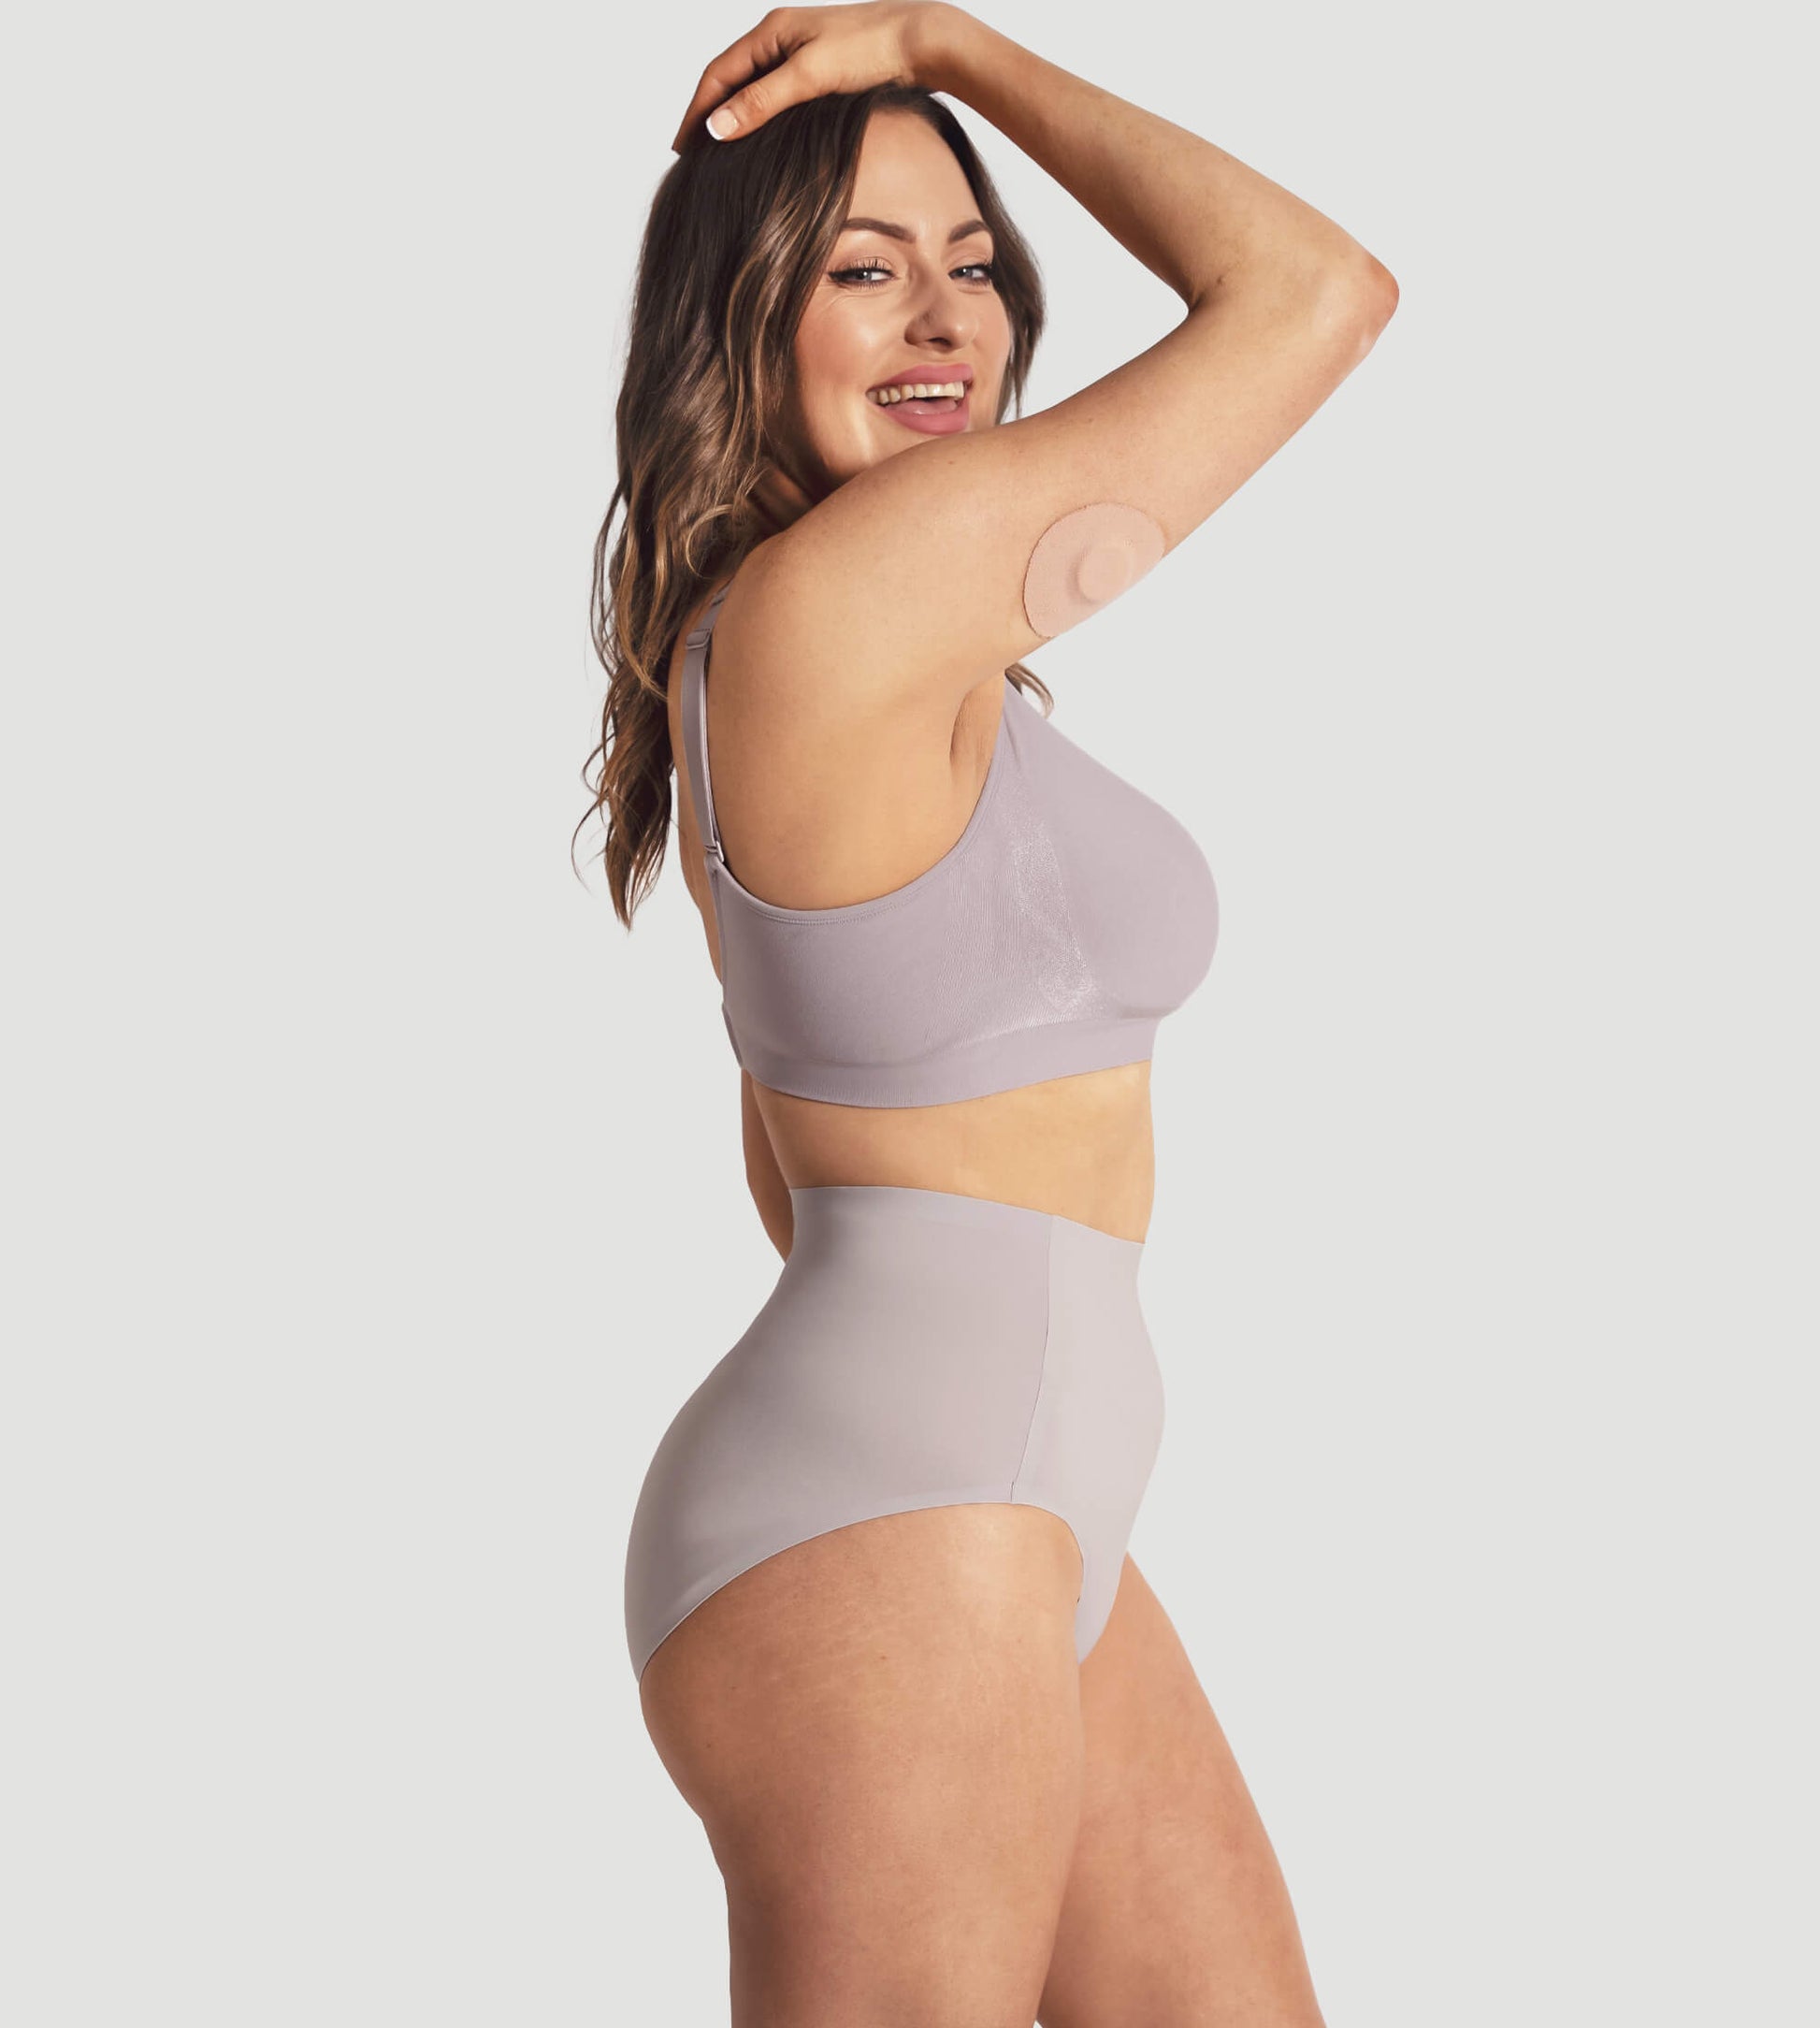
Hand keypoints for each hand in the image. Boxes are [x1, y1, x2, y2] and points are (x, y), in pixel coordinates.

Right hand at [668, 3, 962, 152]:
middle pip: (732, 80)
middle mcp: (782, 38)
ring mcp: (803, 53)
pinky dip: (763, 117)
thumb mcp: (808, 77)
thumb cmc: (869, 50)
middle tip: (693, 156)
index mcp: (771, 31)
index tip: (682, 148)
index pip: (718, 74)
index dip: (697, 112)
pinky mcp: (824, 71)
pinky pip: (780, 96)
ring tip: (722, 152)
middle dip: (710, 115)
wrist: (923, 42)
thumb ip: (761, 102)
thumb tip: (715, 127)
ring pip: (756, 89)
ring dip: (736, 118)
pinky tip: (763, 140)